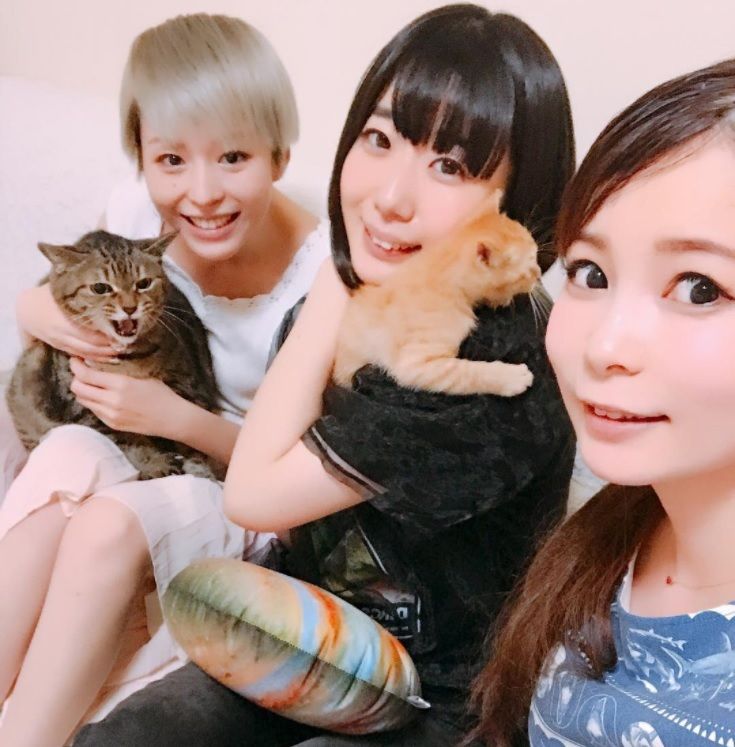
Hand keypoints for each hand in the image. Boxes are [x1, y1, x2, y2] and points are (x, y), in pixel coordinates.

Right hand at [17, 284, 116, 360]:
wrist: (26, 308)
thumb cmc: (48, 294)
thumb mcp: (62, 289)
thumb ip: (80, 289)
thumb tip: (105, 282)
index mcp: (63, 316)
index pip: (90, 331)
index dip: (109, 334)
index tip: (125, 331)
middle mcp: (62, 332)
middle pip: (92, 344)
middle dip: (111, 346)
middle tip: (129, 342)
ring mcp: (61, 341)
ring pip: (87, 352)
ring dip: (105, 354)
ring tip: (122, 350)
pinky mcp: (61, 347)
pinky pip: (80, 354)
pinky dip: (95, 357)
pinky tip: (108, 356)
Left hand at [69, 358, 185, 436]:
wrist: (172, 419)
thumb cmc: (161, 394)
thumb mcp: (142, 376)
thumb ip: (119, 372)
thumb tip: (97, 364)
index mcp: (120, 384)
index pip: (85, 375)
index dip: (76, 365)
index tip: (76, 359)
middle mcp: (112, 401)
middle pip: (78, 389)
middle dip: (76, 378)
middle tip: (82, 371)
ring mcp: (111, 415)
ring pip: (83, 400)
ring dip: (84, 391)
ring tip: (92, 384)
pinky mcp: (112, 424)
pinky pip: (94, 410)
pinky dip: (94, 401)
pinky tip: (104, 396)